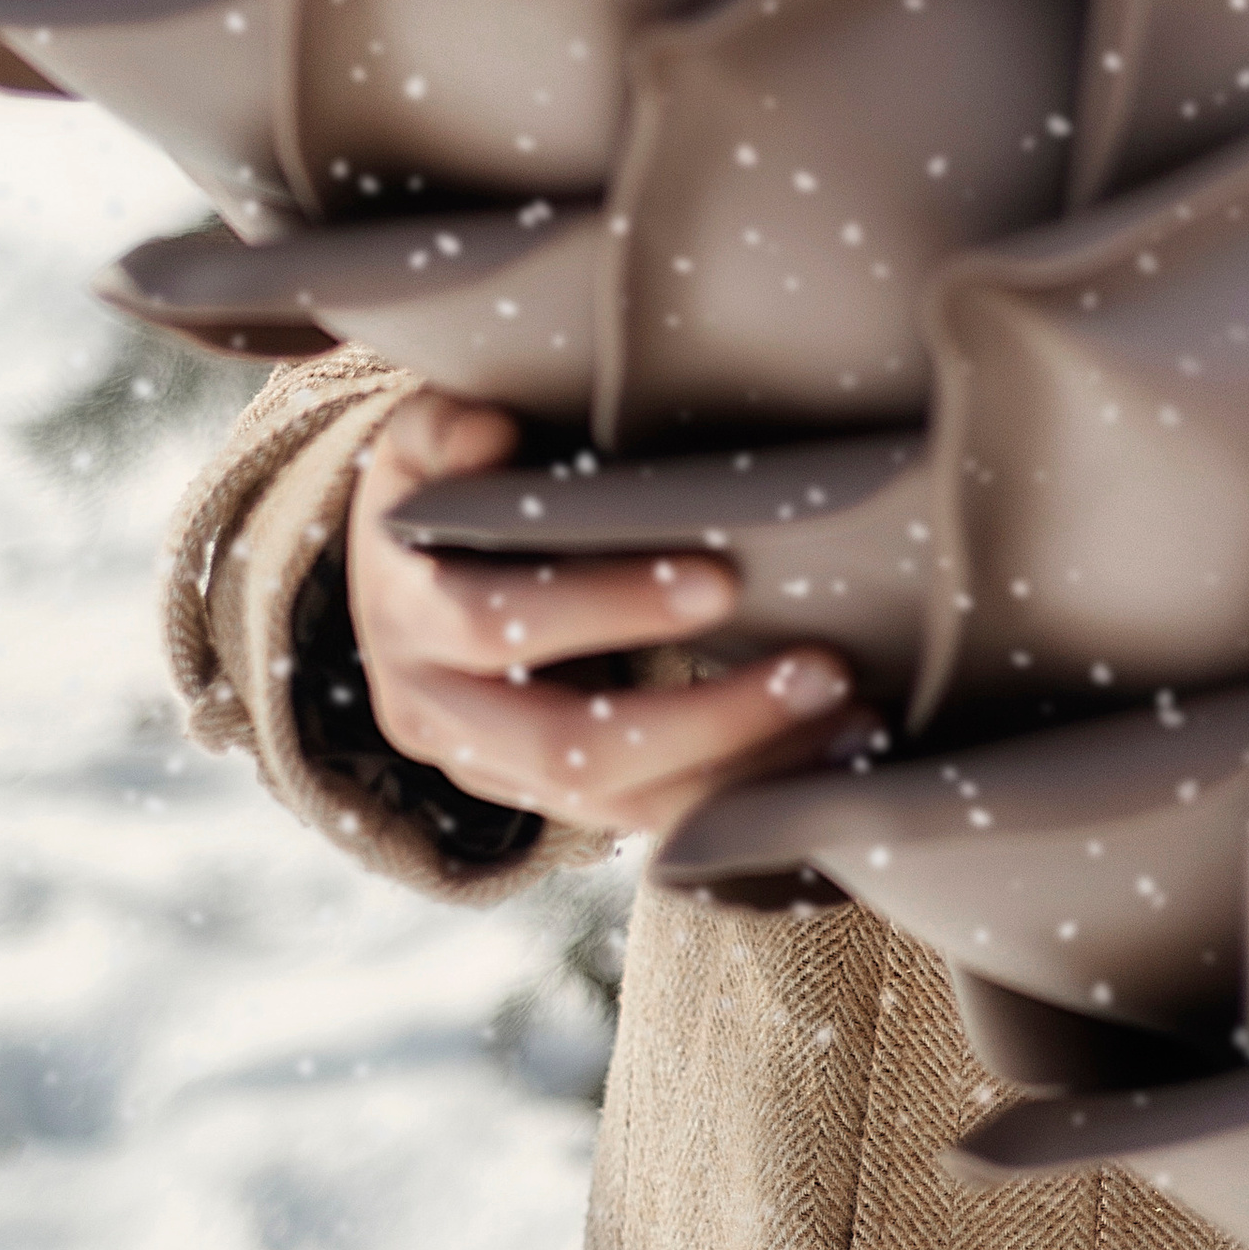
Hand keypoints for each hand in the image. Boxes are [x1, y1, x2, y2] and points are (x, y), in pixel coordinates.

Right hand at [344, 388, 873, 837]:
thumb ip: (447, 427)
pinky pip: (645, 821)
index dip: (606, 607)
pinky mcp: (547, 802)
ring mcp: (492, 771)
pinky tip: (825, 759)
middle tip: (821, 668)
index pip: (500, 626)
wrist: (396, 588)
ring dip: (743, 770)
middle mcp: (439, 713)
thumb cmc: (438, 488)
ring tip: (852, 721)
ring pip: (618, 805)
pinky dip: (738, 794)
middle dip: (705, 718)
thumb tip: (490, 432)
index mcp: (407, 617)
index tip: (722, 579)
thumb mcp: (419, 446)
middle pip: (572, 746)